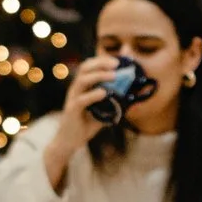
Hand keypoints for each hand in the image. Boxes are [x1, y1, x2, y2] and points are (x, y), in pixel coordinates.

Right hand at [43, 56, 122, 190]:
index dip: (103, 60)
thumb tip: (132, 98)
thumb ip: (114, 103)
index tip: (119, 59)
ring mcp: (73, 98)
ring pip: (83, 80)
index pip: (90, 66)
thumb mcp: (103, 111)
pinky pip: (81, 100)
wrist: (69, 142)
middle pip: (85, 67)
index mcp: (82, 86)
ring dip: (99, 75)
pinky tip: (104, 93)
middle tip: (117, 64)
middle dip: (101, 63)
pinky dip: (93, 95)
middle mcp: (76, 88)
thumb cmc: (85, 125)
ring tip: (114, 76)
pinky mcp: (72, 110)